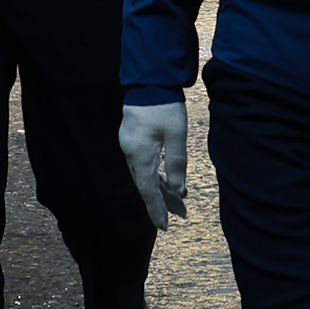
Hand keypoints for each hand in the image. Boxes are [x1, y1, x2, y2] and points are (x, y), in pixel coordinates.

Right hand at [120, 102, 191, 226]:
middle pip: (147, 186)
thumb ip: (176, 164)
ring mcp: (130, 147)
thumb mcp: (176, 136)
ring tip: (178, 202)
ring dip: (161, 189)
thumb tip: (178, 190)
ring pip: (145, 176)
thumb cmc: (164, 107)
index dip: (156, 209)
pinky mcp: (132, 141)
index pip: (149, 190)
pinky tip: (166, 182)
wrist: (149, 82)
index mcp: (141, 156)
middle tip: (179, 215)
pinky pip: (143, 165)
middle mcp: (131, 155)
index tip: (163, 226)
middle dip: (162, 202)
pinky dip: (156, 176)